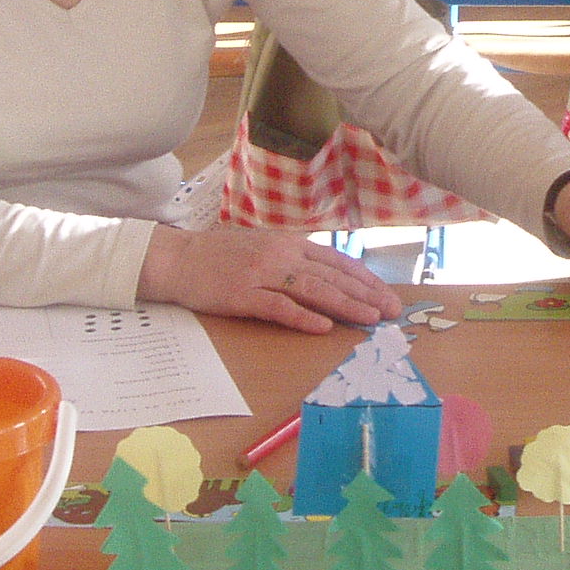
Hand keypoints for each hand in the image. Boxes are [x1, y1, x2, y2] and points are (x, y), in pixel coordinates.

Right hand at [138, 225, 398, 333]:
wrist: (177, 257)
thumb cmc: (219, 255)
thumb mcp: (263, 247)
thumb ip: (293, 258)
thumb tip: (327, 274)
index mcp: (288, 243)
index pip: (337, 261)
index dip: (365, 279)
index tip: (387, 294)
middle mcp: (281, 254)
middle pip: (332, 275)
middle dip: (366, 294)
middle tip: (392, 311)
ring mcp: (261, 274)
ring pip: (313, 290)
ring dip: (346, 305)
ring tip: (370, 318)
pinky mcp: (242, 294)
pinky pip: (278, 307)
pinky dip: (302, 317)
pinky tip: (323, 327)